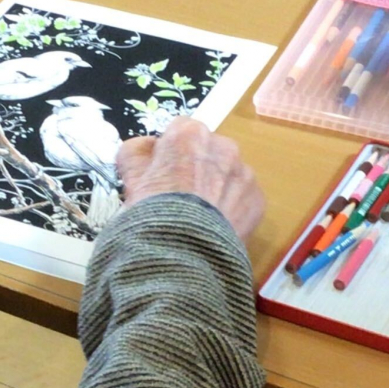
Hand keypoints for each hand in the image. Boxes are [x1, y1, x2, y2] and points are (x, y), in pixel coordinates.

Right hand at [116, 118, 264, 239]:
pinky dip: (232, 209)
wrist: (182, 256)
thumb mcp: (129, 179)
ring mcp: (245, 173)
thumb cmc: (151, 213)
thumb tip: (145, 148)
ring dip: (217, 188)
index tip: (163, 174)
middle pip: (208, 151)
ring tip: (200, 217)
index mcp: (189, 135)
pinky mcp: (258, 200)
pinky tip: (215, 228)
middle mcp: (223, 146)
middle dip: (197, 168)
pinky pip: (243, 198)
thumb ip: (136, 153)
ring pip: (228, 174)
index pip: (180, 131)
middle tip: (181, 198)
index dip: (170, 153)